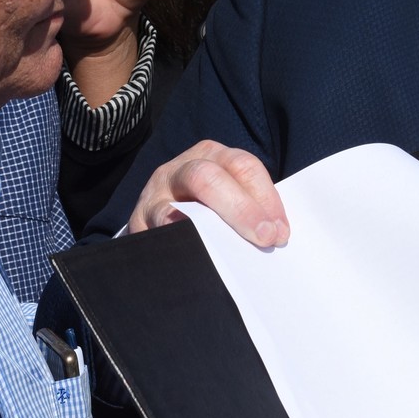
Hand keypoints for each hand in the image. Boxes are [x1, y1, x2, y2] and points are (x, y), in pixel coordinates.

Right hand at [129, 140, 289, 247]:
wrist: (158, 218)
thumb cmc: (208, 209)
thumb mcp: (228, 194)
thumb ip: (251, 207)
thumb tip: (277, 235)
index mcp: (211, 155)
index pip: (242, 166)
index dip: (266, 198)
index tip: (281, 232)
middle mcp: (180, 169)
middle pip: (208, 178)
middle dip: (242, 210)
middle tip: (266, 239)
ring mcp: (153, 196)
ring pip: (174, 209)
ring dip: (205, 233)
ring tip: (230, 255)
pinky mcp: (137, 224)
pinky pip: (155, 236)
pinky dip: (176, 249)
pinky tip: (195, 262)